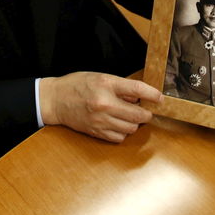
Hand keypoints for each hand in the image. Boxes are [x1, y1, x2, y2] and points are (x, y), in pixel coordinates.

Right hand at [39, 72, 163, 142]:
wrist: (55, 100)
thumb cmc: (75, 85)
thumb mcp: (98, 77)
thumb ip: (120, 86)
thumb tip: (140, 97)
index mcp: (105, 85)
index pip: (138, 89)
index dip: (153, 94)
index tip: (160, 98)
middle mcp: (104, 103)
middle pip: (139, 114)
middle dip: (145, 113)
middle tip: (141, 109)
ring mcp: (100, 120)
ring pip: (131, 128)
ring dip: (133, 123)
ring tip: (125, 116)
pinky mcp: (96, 132)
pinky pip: (120, 137)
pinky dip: (122, 131)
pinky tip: (116, 124)